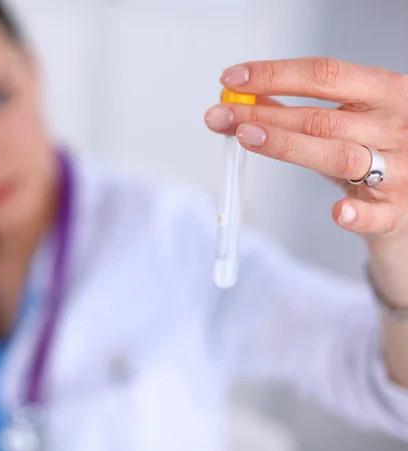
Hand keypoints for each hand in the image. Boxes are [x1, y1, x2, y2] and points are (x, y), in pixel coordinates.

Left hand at [204, 57, 407, 239]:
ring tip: (245, 137)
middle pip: (321, 118)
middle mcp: (396, 127)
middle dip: (263, 114)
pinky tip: (338, 212)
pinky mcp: (399, 212)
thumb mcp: (346, 122)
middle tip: (219, 114)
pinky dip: (358, 214)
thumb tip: (246, 98)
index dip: (275, 75)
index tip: (233, 78)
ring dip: (287, 146)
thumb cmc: (377, 152)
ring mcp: (401, 170)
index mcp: (385, 93)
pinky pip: (378, 215)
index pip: (325, 75)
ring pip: (338, 157)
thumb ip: (300, 111)